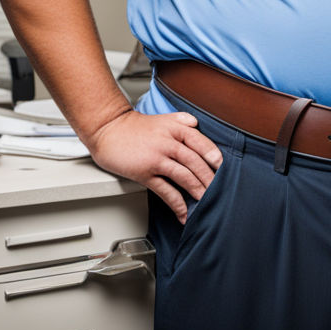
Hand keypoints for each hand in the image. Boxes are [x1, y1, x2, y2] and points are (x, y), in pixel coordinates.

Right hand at [85, 109, 222, 223]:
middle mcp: (168, 142)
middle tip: (218, 189)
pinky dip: (177, 203)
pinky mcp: (145, 173)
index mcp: (176, 128)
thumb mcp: (162, 118)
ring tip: (205, 202)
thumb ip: (181, 119)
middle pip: (195, 162)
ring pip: (184, 176)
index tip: (221, 167)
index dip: (212, 155)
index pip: (200, 142)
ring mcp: (157, 158)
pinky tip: (183, 211)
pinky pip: (165, 190)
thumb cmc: (135, 126)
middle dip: (208, 178)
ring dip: (197, 191)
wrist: (109, 130)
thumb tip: (197, 123)